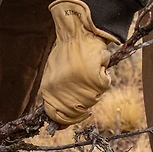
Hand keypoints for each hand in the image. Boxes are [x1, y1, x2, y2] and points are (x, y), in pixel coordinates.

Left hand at [41, 0, 119, 124]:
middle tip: (84, 86)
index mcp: (49, 90)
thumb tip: (57, 118)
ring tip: (88, 70)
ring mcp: (79, 87)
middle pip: (77, 111)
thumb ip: (55, 93)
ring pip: (93, 99)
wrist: (78, 31)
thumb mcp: (53, 73)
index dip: (66, 120)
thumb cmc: (66, 51)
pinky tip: (96, 65)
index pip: (57, 116)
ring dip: (93, 88)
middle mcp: (62, 91)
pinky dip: (103, 76)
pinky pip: (103, 85)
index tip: (73, 117)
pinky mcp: (94, 80)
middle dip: (83, 104)